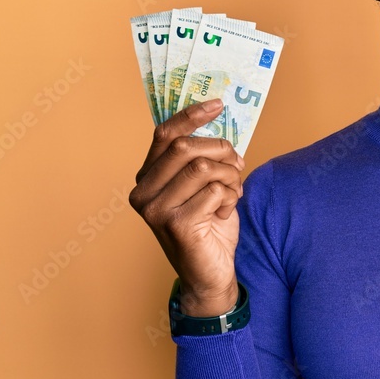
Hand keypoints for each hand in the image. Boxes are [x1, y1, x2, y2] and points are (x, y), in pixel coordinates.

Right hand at [128, 99, 244, 315]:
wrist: (210, 274)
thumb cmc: (208, 226)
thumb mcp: (202, 186)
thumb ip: (202, 158)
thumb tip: (218, 120)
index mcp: (146, 179)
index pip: (165, 134)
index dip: (192, 115)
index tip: (218, 104)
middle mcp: (143, 193)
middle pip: (186, 148)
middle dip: (221, 150)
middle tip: (237, 164)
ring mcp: (156, 210)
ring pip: (204, 168)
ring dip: (230, 177)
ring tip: (233, 192)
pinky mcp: (177, 225)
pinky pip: (216, 192)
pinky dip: (231, 199)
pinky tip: (225, 214)